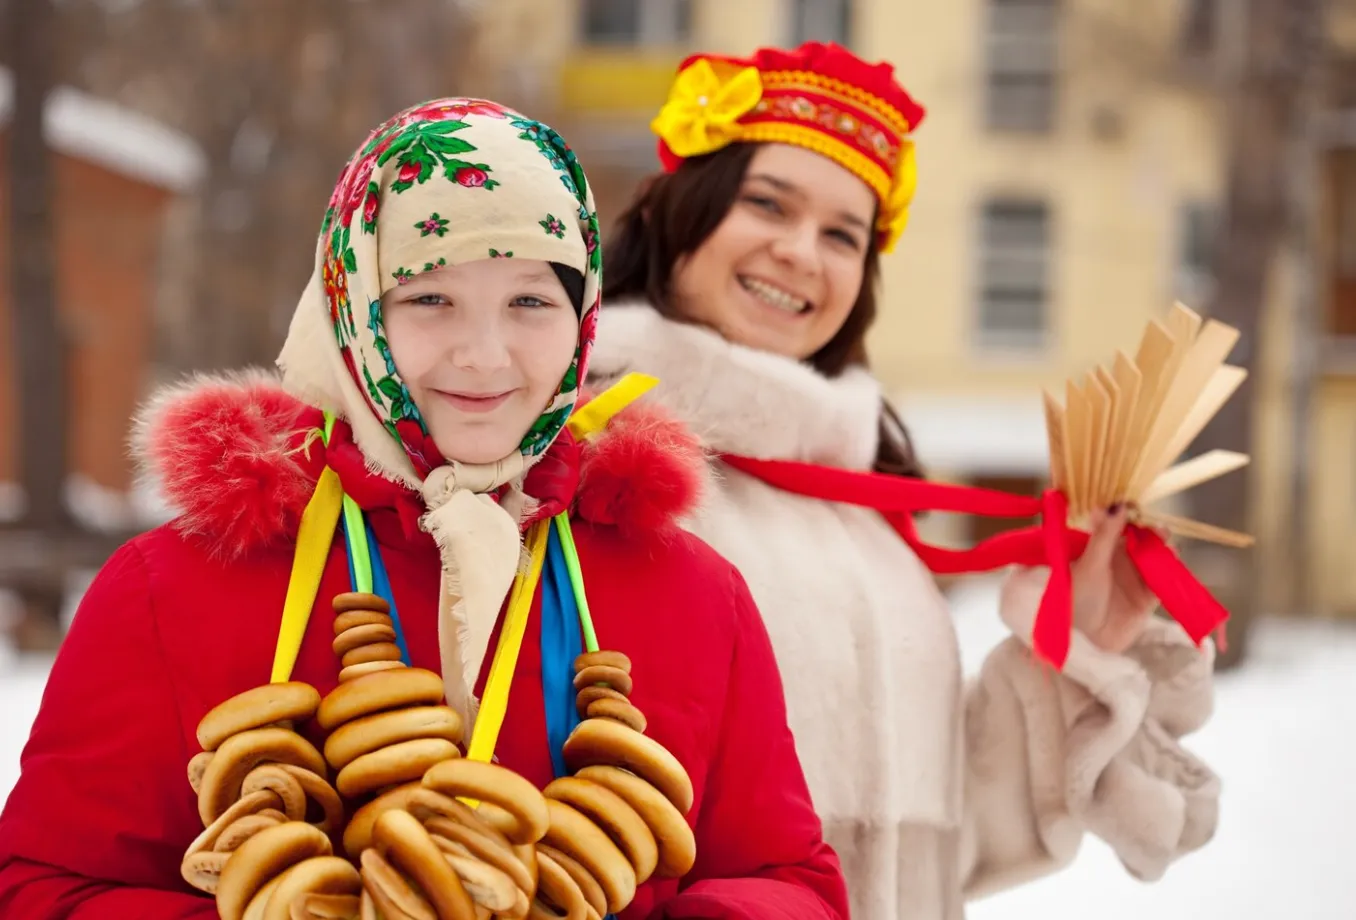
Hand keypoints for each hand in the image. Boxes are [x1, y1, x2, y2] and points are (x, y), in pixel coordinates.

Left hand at [1071, 507, 1158, 653]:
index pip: (1118, 526)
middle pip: (1142, 541)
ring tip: (1166, 545)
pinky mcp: (1147, 599)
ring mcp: (1134, 580)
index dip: (1128, 516)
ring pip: (1155, 559)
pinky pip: (1164, 582)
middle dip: (1151, 532)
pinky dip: (1170, 573)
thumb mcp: (1090, 564)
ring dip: (1163, 551)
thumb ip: (1104, 536)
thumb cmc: (1078, 599)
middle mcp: (1119, 562)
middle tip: (1157, 530)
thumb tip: (1117, 505)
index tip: (1134, 507)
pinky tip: (1172, 563)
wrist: (1084, 639)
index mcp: (1100, 550)